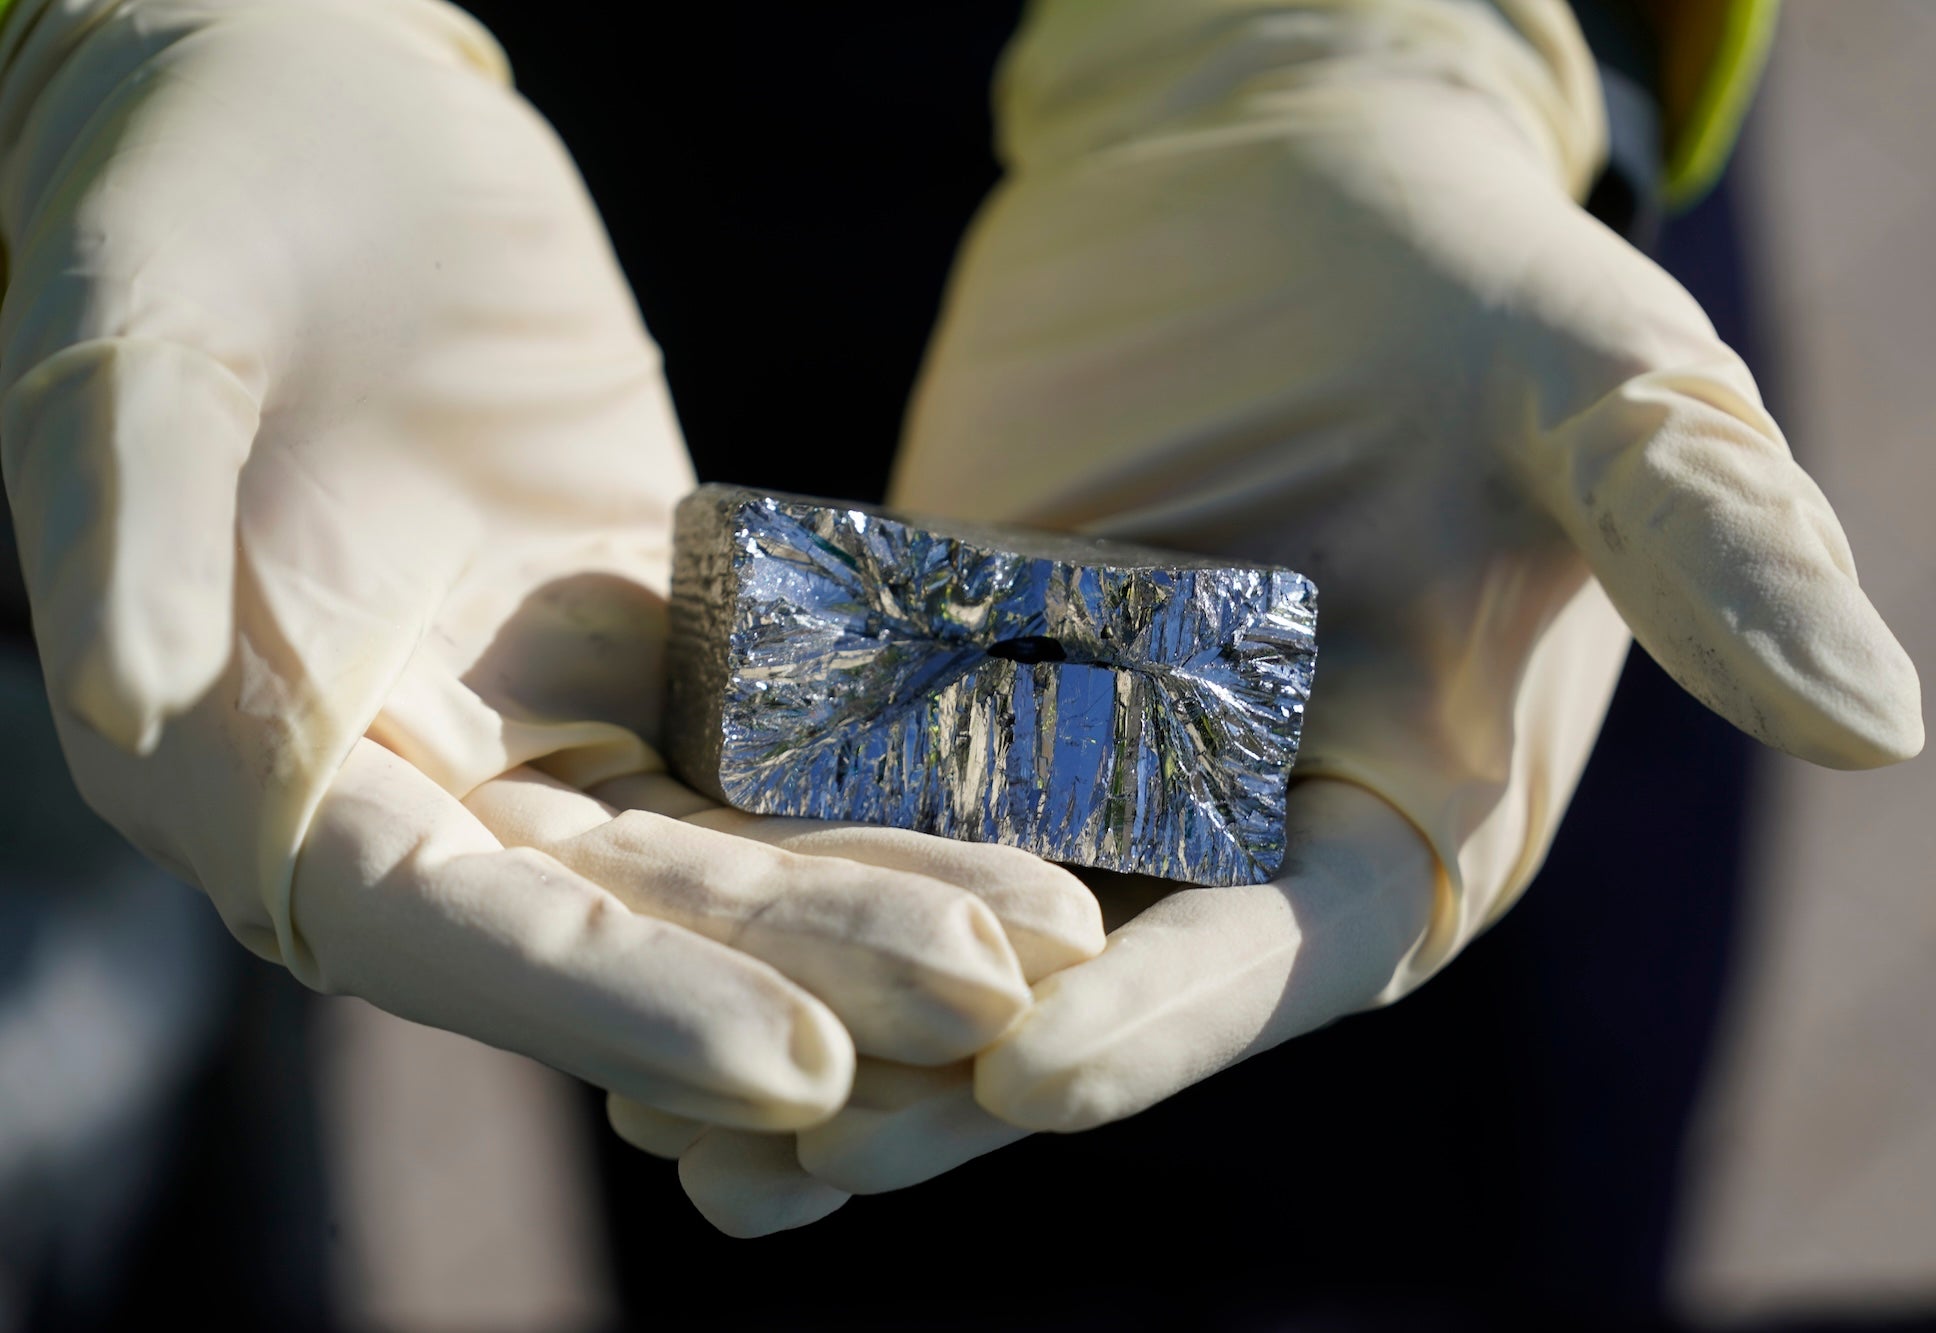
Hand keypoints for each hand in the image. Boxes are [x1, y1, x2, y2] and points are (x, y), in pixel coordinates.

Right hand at [0, 0, 1100, 1135]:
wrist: (316, 123)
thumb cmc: (184, 212)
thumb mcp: (128, 342)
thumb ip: (123, 511)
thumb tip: (136, 689)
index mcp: (259, 771)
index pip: (447, 930)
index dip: (615, 1004)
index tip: (797, 1067)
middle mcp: (412, 786)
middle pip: (624, 920)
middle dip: (810, 971)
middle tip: (996, 1015)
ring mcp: (540, 720)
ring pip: (719, 852)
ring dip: (879, 905)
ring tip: (1052, 941)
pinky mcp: (648, 643)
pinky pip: (770, 747)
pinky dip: (880, 794)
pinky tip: (1013, 822)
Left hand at [644, 0, 1922, 1231]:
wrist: (1284, 177)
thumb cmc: (1465, 281)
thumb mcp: (1599, 392)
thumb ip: (1707, 545)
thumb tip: (1887, 720)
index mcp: (1396, 828)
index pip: (1281, 956)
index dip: (1166, 1021)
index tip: (1028, 1078)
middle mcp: (1229, 839)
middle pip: (1079, 994)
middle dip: (932, 1084)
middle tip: (773, 1158)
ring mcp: (1077, 775)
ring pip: (936, 929)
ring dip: (809, 1017)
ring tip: (656, 1111)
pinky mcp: (950, 687)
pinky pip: (839, 795)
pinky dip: (746, 862)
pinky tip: (615, 913)